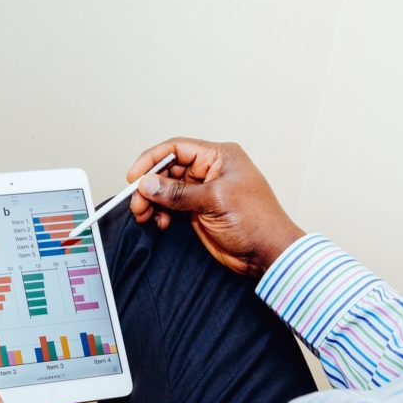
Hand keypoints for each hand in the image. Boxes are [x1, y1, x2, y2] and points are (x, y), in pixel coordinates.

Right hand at [127, 138, 305, 275]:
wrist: (268, 253)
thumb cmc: (256, 222)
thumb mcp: (214, 201)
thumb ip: (178, 193)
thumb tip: (147, 184)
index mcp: (219, 156)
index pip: (177, 148)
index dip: (152, 160)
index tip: (134, 177)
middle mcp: (210, 170)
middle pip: (168, 170)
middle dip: (150, 186)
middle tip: (137, 203)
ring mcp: (203, 191)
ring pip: (167, 189)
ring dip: (153, 201)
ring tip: (145, 215)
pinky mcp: (199, 210)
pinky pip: (172, 206)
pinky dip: (162, 213)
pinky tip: (161, 223)